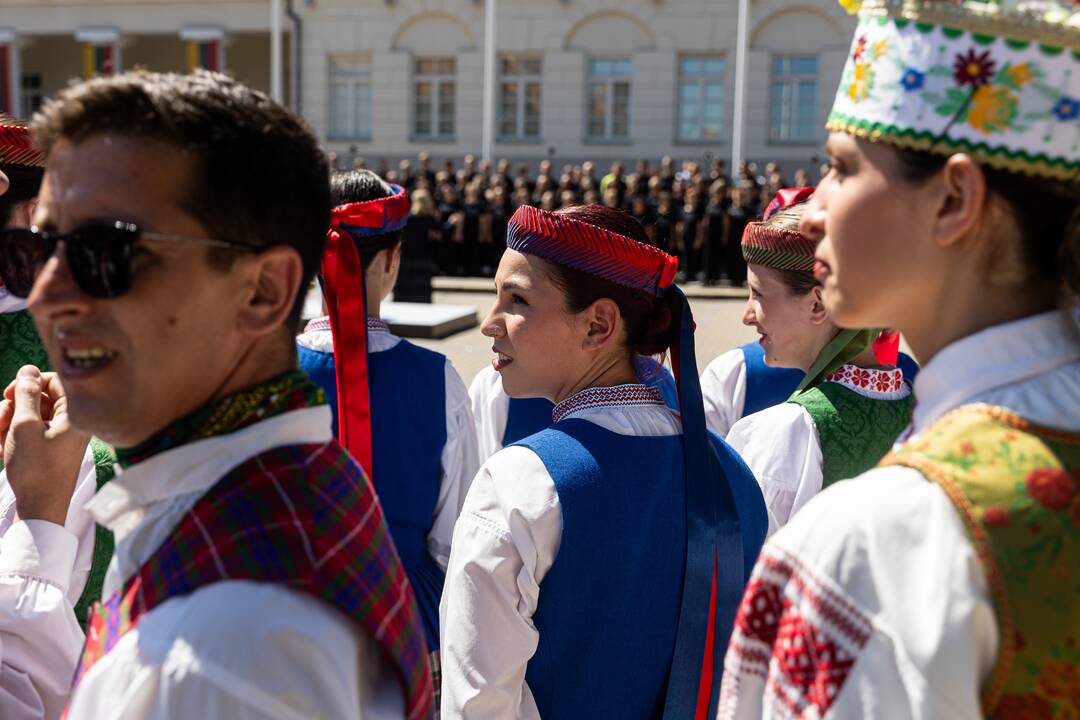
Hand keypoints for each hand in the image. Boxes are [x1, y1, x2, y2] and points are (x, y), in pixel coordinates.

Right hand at [0, 366, 90, 524]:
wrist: (40, 507)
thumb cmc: (36, 468)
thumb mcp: (25, 426)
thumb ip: (26, 395)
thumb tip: (28, 369)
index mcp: (75, 414)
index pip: (55, 381)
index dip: (29, 383)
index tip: (9, 394)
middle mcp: (72, 422)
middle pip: (39, 398)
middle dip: (14, 407)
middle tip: (1, 422)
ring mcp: (60, 435)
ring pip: (30, 415)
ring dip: (9, 423)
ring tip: (1, 440)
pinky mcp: (50, 447)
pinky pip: (29, 431)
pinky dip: (13, 436)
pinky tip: (3, 450)